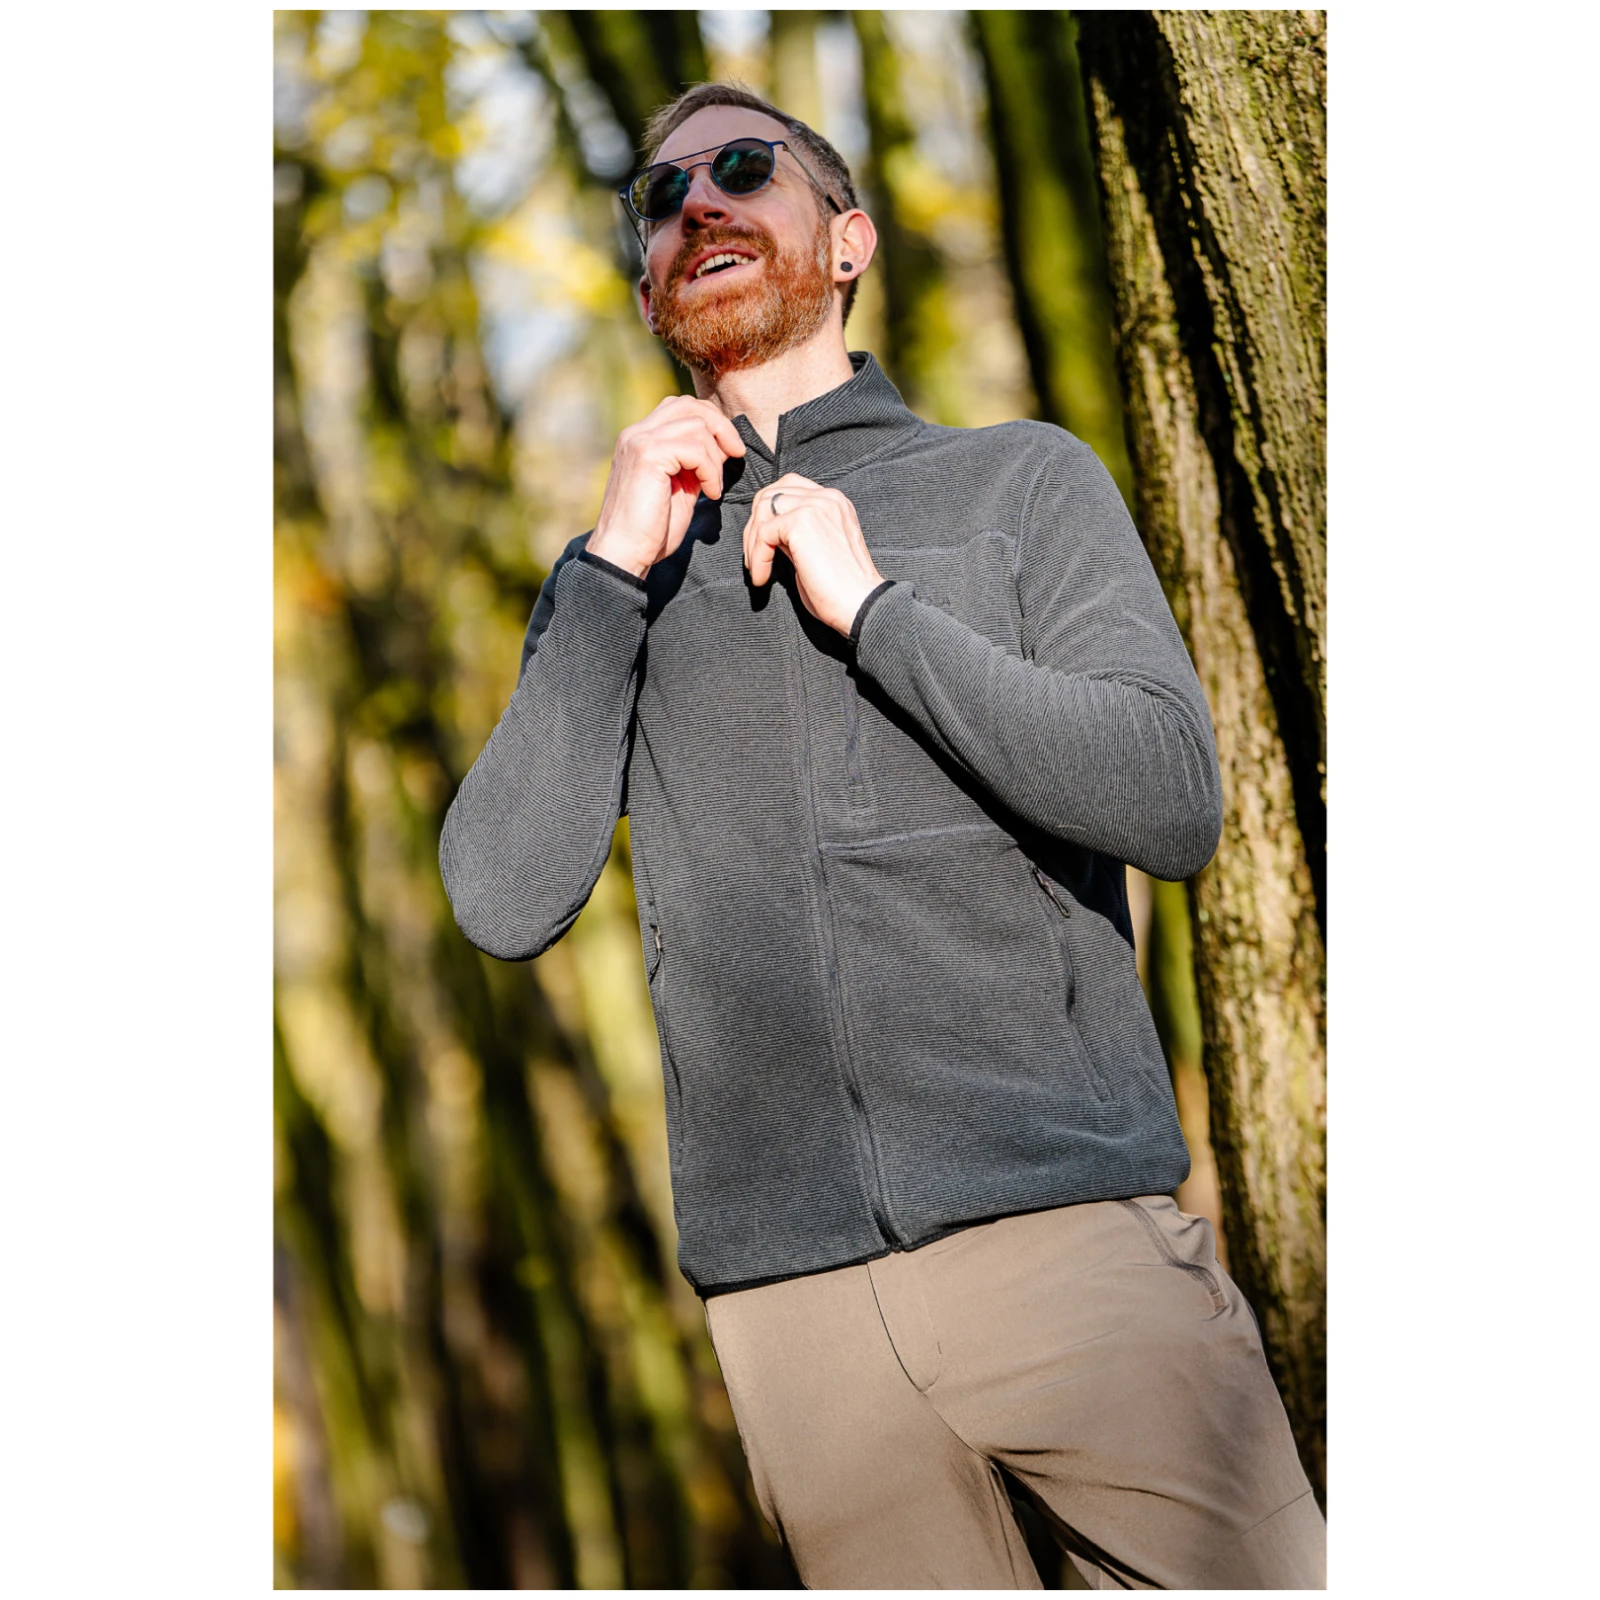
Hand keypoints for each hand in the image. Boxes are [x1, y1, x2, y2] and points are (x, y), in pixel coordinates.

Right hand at [588, 395, 746, 577]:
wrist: (624, 555)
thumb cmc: (651, 530)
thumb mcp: (680, 489)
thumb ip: (695, 464)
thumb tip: (722, 446)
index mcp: (640, 438)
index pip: (680, 407)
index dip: (711, 422)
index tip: (728, 451)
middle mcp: (636, 433)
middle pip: (689, 405)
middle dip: (721, 427)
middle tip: (736, 454)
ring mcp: (639, 442)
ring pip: (696, 425)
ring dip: (716, 458)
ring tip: (714, 487)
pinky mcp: (647, 456)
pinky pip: (695, 449)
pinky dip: (711, 471)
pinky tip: (709, 494)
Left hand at [744, 474, 886, 636]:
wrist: (860, 605)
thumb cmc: (841, 589)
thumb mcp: (817, 550)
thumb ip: (795, 533)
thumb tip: (766, 532)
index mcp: (834, 501)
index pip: (789, 487)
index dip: (768, 514)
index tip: (763, 547)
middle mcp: (827, 496)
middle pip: (771, 493)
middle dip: (754, 525)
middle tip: (754, 559)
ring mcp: (815, 505)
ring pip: (763, 507)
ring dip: (752, 541)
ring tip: (757, 569)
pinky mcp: (802, 522)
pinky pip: (763, 532)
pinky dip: (757, 557)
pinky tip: (763, 578)